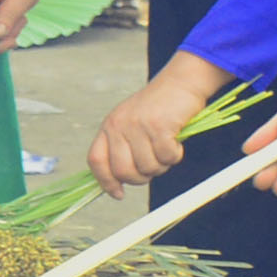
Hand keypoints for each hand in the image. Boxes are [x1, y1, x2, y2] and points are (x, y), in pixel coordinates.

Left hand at [89, 47, 228, 196]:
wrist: (181, 82)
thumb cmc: (159, 107)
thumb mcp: (131, 123)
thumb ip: (122, 148)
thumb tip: (118, 182)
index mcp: (109, 126)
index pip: (96, 161)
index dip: (105, 182)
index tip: (118, 193)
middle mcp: (119, 125)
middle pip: (123, 172)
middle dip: (141, 178)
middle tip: (154, 167)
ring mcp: (138, 125)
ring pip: (147, 168)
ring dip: (162, 165)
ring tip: (167, 149)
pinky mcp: (158, 126)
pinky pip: (166, 157)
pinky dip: (175, 155)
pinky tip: (176, 142)